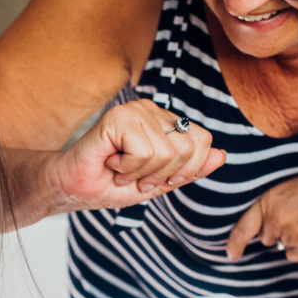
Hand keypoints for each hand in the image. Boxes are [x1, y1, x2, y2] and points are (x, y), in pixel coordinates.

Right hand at [48, 100, 223, 212]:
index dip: (184, 170)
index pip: (202, 141)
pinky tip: (112, 162)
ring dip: (141, 173)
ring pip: (166, 153)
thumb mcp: (160, 182)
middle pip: (187, 148)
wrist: (74, 187)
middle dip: (162, 175)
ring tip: (121, 169)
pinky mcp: (118, 117)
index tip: (155, 178)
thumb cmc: (112, 183)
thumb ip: (191, 169)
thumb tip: (222, 155)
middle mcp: (153, 110)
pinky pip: (144, 151)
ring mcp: (135, 110)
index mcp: (166, 121)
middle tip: (136, 175)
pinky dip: (128, 168)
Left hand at [226, 163, 297, 261]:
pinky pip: (296, 254)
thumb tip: (264, 224)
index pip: (243, 228)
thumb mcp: (287, 185)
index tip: (232, 254)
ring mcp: (292, 234)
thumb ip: (272, 205)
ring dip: (293, 237)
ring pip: (284, 245)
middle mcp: (276, 219)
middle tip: (297, 214)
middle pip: (266, 237)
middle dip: (277, 229)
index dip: (235, 244)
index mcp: (268, 201)